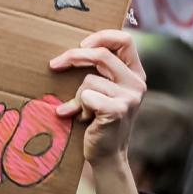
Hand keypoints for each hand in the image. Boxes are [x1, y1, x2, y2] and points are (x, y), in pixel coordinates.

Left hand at [50, 29, 145, 193]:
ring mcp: (130, 97)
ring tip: (83, 112)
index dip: (101, 37)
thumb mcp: (105, 92)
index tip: (81, 45)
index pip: (125, 40)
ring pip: (88, 81)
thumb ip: (100, 72)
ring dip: (78, 97)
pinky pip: (86, 96)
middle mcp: (137, 83)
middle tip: (55, 64)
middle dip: (73, 57)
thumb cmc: (100, 121)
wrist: (107, 156)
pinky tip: (82, 119)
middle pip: (102, 54)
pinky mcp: (117, 110)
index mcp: (136, 74)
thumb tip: (74, 50)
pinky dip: (77, 108)